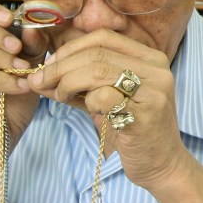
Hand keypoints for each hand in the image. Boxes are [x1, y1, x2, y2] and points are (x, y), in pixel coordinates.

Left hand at [27, 29, 187, 189]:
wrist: (162, 165)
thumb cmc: (133, 130)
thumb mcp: (109, 99)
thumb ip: (81, 83)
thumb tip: (41, 74)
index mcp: (150, 59)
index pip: (104, 38)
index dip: (71, 48)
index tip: (50, 65)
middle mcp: (156, 70)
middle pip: (97, 53)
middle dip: (61, 66)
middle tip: (41, 81)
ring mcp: (153, 92)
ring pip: (98, 71)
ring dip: (68, 82)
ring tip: (59, 95)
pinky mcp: (145, 116)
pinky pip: (104, 97)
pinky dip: (86, 101)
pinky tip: (86, 109)